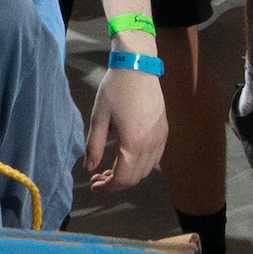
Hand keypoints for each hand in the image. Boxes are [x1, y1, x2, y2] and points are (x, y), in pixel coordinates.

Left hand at [81, 63, 166, 190]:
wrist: (138, 66)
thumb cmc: (116, 89)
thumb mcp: (98, 118)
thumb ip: (93, 146)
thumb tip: (89, 168)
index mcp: (133, 143)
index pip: (122, 178)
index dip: (108, 186)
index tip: (94, 185)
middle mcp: (150, 144)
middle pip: (135, 177)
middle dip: (116, 183)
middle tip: (98, 177)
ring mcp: (160, 138)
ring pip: (146, 170)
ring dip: (129, 175)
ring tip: (110, 169)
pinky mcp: (163, 131)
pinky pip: (154, 158)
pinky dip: (140, 164)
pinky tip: (126, 158)